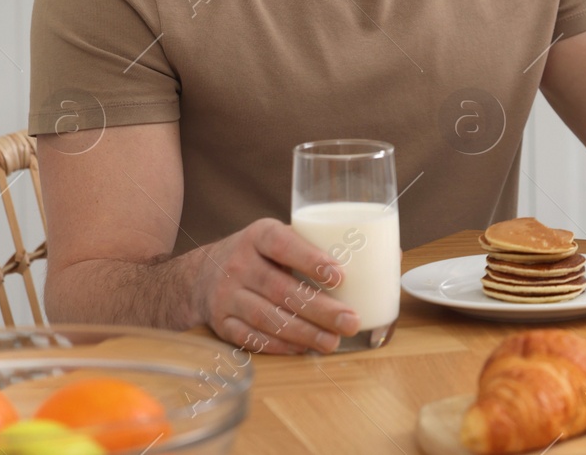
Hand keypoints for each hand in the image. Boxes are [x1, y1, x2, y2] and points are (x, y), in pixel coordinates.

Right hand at [192, 218, 360, 354]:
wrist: (202, 274)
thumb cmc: (259, 254)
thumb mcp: (277, 237)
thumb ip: (314, 245)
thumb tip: (383, 255)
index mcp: (258, 235)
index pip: (283, 245)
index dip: (311, 260)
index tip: (340, 277)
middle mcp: (238, 264)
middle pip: (281, 289)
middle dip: (320, 308)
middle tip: (350, 321)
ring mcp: (226, 296)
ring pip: (268, 317)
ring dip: (304, 332)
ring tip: (333, 341)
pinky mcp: (221, 323)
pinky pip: (251, 338)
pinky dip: (279, 345)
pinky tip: (303, 348)